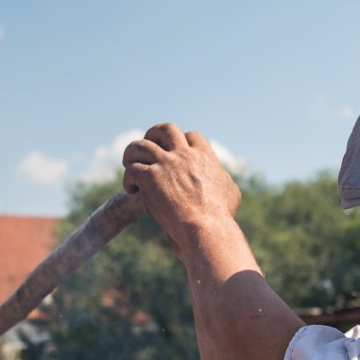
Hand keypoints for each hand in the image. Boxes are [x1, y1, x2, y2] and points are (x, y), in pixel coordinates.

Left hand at [122, 124, 241, 247]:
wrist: (206, 229)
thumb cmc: (220, 218)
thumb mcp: (231, 194)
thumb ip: (224, 181)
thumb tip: (224, 181)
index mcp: (203, 156)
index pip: (190, 136)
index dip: (181, 142)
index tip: (174, 153)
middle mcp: (184, 154)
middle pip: (165, 130)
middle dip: (153, 136)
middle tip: (147, 149)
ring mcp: (166, 164)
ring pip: (140, 146)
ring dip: (132, 154)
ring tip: (129, 164)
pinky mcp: (150, 177)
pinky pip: (132, 169)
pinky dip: (128, 178)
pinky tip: (131, 190)